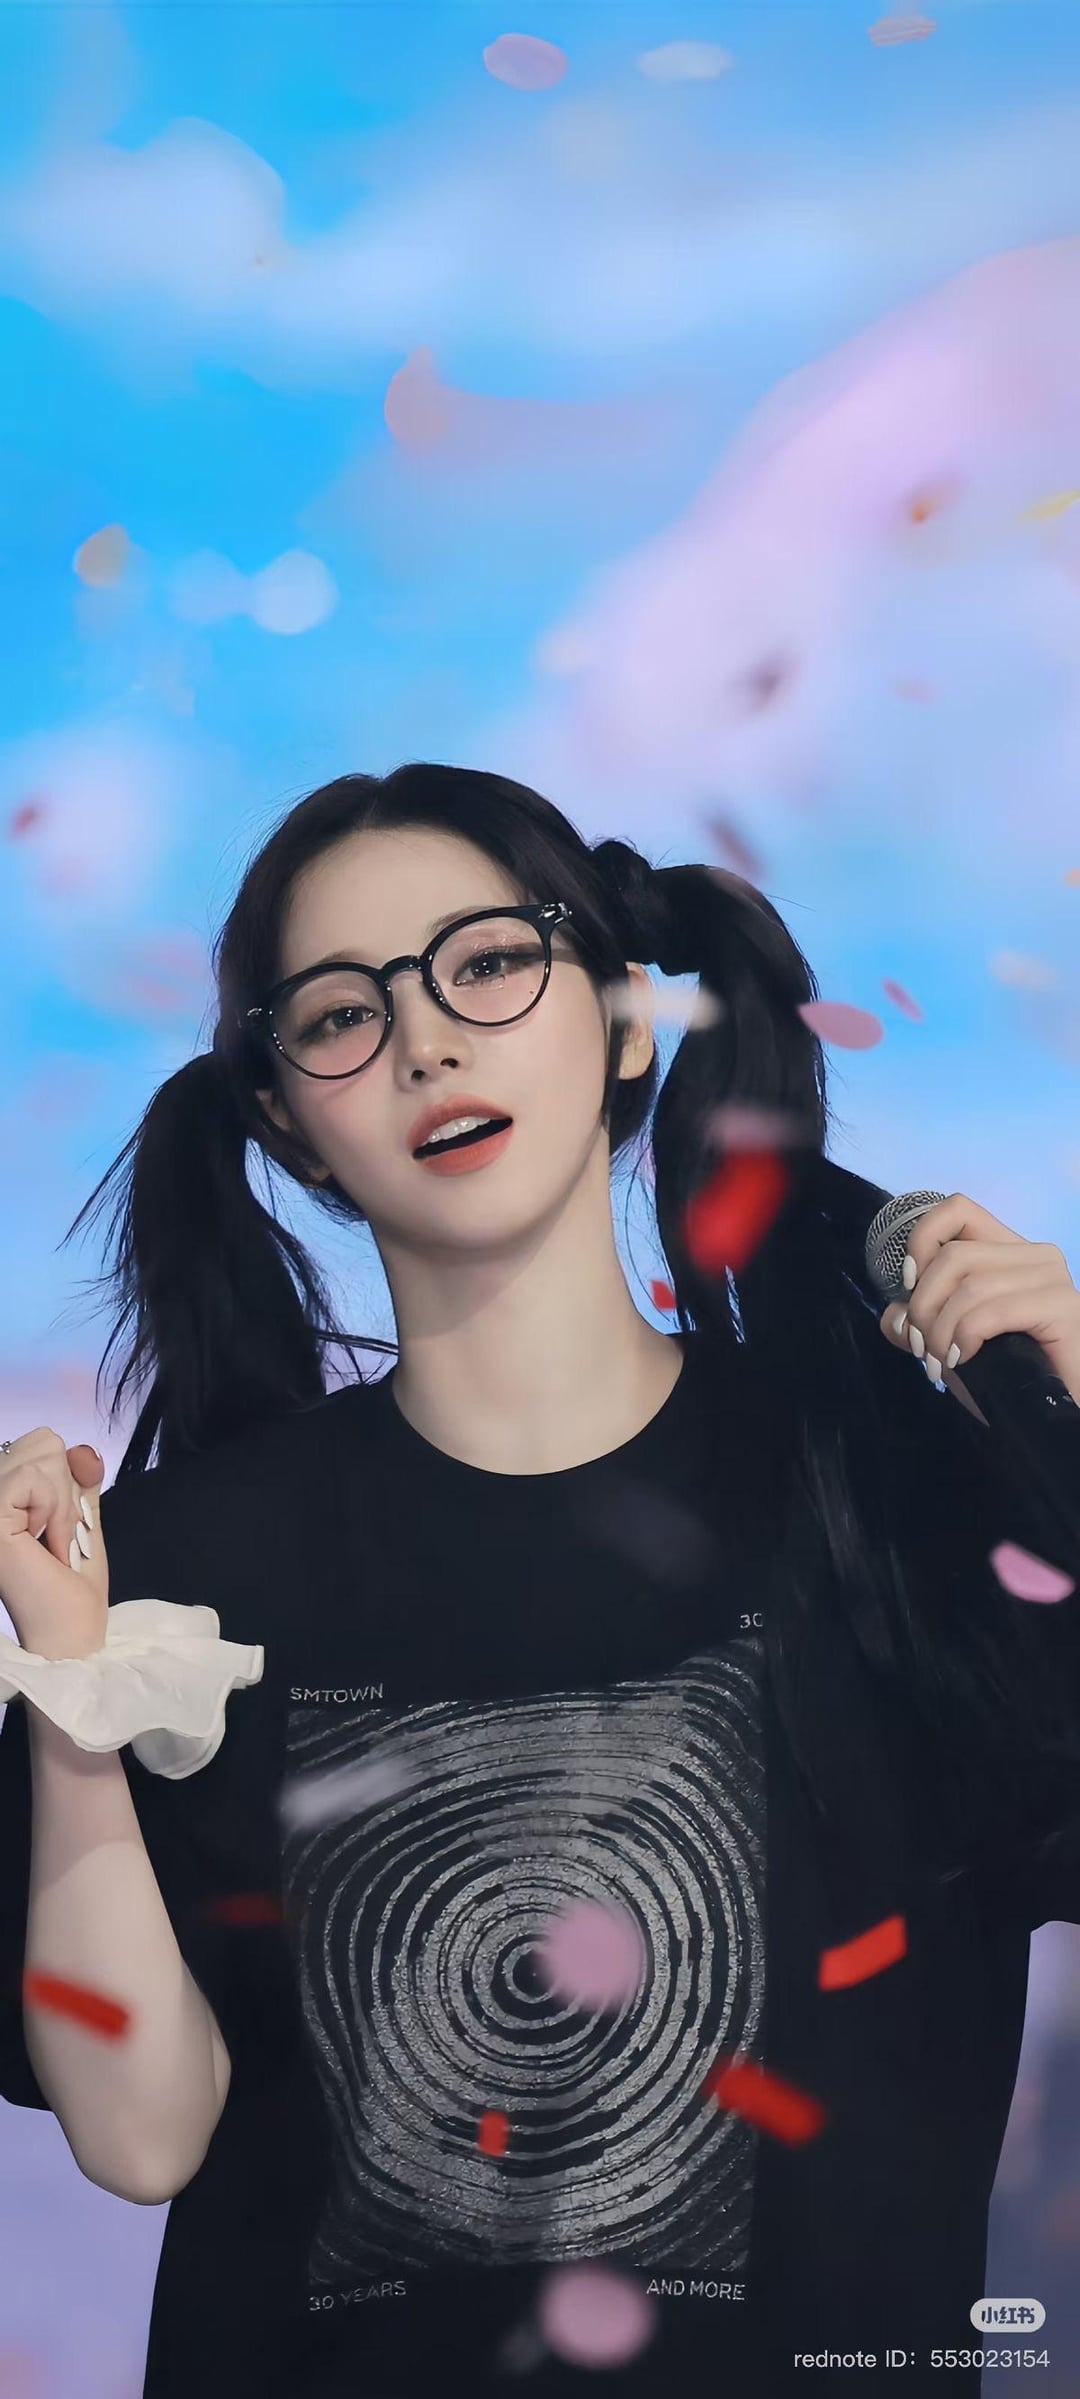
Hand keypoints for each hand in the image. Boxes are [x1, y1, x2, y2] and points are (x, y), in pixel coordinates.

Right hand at [0, 1430, 108, 1660]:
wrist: (70, 1635)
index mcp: (4, 1500)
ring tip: (53, 1541)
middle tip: (60, 1536)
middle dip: (66, 1487)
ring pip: (40, 1453)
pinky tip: (45, 1541)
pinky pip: (33, 1476)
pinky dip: (54, 1507)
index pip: (40, 1442)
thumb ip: (80, 1483)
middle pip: (41, 1441)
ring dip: (63, 1501)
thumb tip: (85, 1449)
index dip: (66, 1476)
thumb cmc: (73, 1590)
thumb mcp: (83, 1523)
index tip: (63, 1527)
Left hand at [877, 1192, 1079, 1405]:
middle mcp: (1034, 1255)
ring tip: (940, 1363)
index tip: (908, 1284)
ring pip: (970, 1285)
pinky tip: (964, 1359)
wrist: (1055, 1411)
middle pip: (954, 1254)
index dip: (923, 1240)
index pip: (958, 1210)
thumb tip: (894, 1316)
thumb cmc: (1010, 1377)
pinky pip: (993, 1311)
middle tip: (923, 1348)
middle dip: (924, 1305)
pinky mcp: (1063, 1307)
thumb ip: (920, 1326)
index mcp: (1008, 1252)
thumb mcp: (952, 1345)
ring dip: (941, 1330)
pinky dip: (967, 1336)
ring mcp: (1052, 1278)